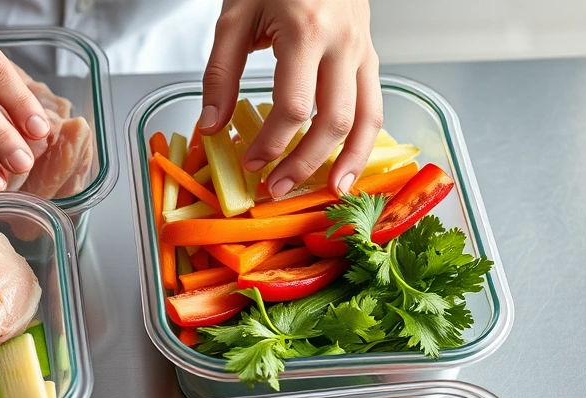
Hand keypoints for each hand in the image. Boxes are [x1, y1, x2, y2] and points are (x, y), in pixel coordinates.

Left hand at [201, 0, 381, 196]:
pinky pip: (374, 104)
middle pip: (333, 120)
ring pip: (367, 117)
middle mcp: (343, 43)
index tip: (249, 162)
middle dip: (305, 162)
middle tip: (277, 188)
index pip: (293, 106)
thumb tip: (211, 127)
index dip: (270, 143)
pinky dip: (365, 139)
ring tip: (332, 192)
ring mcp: (363, 49)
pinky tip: (348, 162)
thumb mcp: (235, 17)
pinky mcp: (370, 55)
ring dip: (348, 160)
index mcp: (307, 31)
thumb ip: (220, 74)